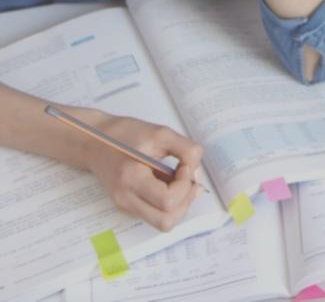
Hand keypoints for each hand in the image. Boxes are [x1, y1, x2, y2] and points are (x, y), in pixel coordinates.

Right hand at [79, 113, 203, 232]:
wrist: (94, 142)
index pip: (168, 201)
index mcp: (131, 179)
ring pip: (163, 222)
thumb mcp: (161, 134)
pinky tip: (166, 183)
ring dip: (179, 204)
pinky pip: (156, 214)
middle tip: (186, 178)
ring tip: (178, 181)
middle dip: (185, 201)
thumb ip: (187, 151)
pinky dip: (169, 203)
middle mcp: (126, 199)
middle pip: (166, 221)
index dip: (184, 185)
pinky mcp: (128, 206)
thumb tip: (197, 174)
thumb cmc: (125, 134)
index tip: (184, 166)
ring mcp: (126, 206)